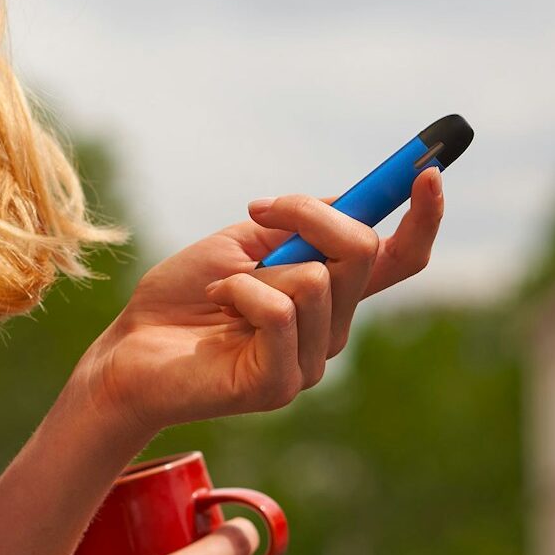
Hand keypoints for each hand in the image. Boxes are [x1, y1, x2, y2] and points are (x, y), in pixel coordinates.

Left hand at [75, 168, 444, 439]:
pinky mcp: (278, 383)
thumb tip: (347, 202)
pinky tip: (217, 307)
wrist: (127, 351)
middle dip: (309, 215)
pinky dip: (239, 292)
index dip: (422, 218)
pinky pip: (278, 311)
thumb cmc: (180, 299)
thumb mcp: (240, 244)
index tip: (427, 170)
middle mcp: (331, 330)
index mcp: (330, 295)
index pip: (399, 259)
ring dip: (256, 269)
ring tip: (220, 291)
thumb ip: (295, 228)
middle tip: (257, 210)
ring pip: (317, 280)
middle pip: (360, 251)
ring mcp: (309, 362)